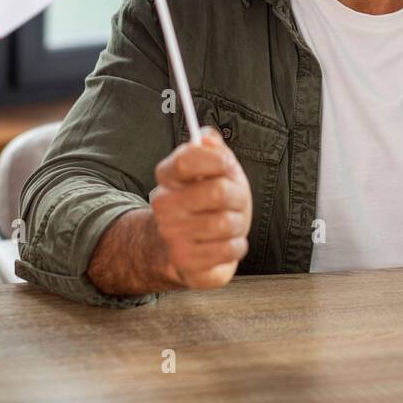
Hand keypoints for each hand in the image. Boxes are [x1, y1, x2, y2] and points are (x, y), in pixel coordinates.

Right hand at [150, 126, 251, 289]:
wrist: (188, 247)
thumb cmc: (207, 202)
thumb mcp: (213, 169)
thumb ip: (211, 147)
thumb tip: (209, 139)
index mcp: (168, 176)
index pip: (187, 159)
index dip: (217, 160)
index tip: (227, 165)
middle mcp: (163, 204)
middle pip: (218, 191)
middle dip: (238, 196)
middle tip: (235, 200)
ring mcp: (172, 235)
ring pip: (227, 223)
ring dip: (239, 223)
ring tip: (230, 224)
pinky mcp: (186, 262)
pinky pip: (229, 249)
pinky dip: (237, 246)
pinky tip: (226, 243)